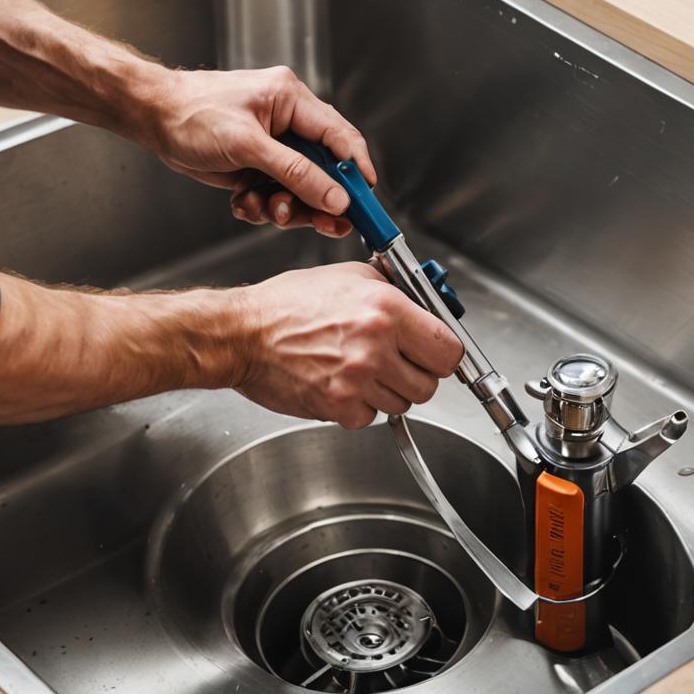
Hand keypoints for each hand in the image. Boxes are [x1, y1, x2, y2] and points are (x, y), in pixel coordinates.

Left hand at [146, 64, 376, 237]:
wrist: (152, 118)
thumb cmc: (192, 114)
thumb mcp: (248, 146)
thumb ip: (295, 172)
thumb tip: (335, 195)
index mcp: (292, 100)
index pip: (339, 136)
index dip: (356, 169)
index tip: (365, 201)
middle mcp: (287, 121)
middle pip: (322, 168)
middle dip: (317, 198)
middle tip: (324, 224)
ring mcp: (271, 144)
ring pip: (298, 186)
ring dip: (284, 205)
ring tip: (264, 209)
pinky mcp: (255, 164)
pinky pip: (273, 192)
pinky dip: (261, 205)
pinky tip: (243, 202)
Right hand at [235, 262, 464, 427]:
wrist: (244, 334)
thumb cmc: (288, 303)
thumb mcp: (348, 275)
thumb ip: (392, 287)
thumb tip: (425, 299)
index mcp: (386, 309)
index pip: (448, 349)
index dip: (443, 352)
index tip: (434, 352)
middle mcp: (375, 346)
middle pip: (430, 384)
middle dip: (416, 373)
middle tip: (396, 360)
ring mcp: (357, 381)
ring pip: (402, 404)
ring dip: (387, 390)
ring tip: (360, 367)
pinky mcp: (338, 407)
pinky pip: (371, 418)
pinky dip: (361, 406)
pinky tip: (342, 382)